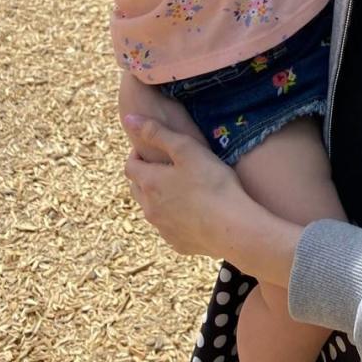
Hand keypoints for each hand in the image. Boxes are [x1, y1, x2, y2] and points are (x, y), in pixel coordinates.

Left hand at [124, 116, 301, 283]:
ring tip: (179, 187)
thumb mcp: (186, 149)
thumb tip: (129, 118)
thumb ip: (156, 132)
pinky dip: (173, 216)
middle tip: (164, 165)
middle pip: (137, 188)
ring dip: (158, 196)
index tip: (150, 148)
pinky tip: (192, 211)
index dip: (136, 154)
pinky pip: (168, 227)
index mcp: (150, 182)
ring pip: (151, 209)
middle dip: (145, 175)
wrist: (232, 227)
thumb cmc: (212, 182)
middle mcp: (150, 208)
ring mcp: (162, 228)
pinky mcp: (177, 243)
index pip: (130, 166)